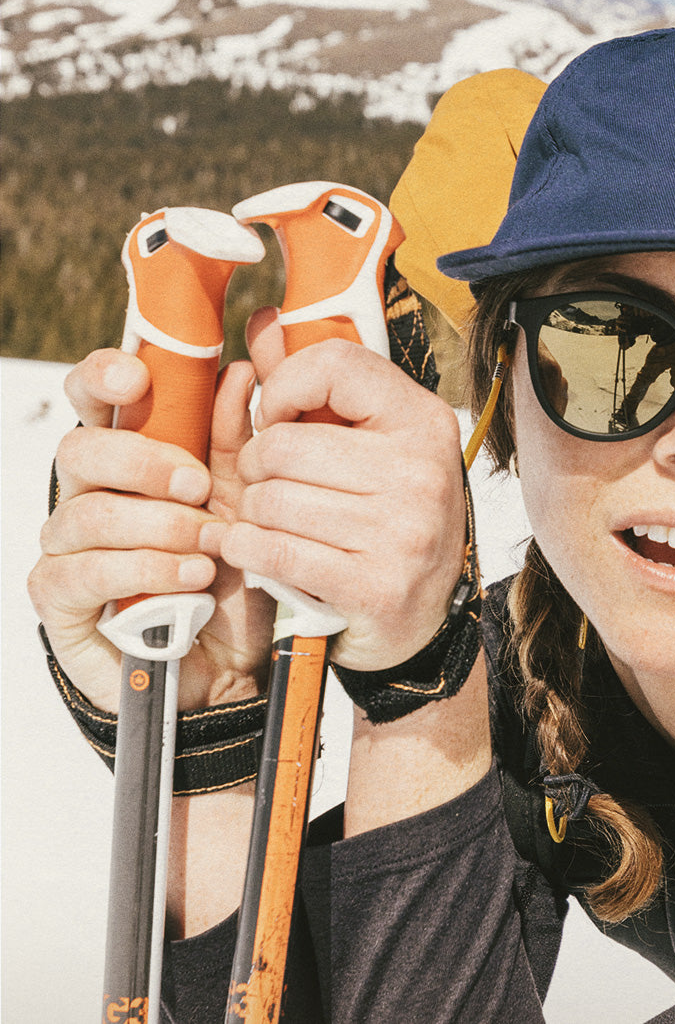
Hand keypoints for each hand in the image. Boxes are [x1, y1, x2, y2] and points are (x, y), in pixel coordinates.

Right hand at [28, 348, 274, 712]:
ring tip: (212, 546)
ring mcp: (67, 547)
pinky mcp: (60, 598)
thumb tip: (236, 374)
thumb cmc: (234, 578)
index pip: (93, 400)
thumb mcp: (247, 504)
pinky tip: (191, 577)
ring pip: (85, 512)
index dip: (102, 378)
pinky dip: (145, 571)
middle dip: (143, 461)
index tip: (136, 377)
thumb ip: (237, 439)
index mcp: (132, 459)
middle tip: (199, 487)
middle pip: (80, 449)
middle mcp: (90, 495)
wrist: (234, 665)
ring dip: (158, 526)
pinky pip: (84, 571)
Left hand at [216, 309, 465, 672]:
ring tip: (273, 523)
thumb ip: (310, 384)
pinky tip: (257, 550)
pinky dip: (248, 551)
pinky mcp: (378, 585)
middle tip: (271, 485)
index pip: (335, 364)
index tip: (279, 416)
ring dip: (252, 516)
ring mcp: (406, 532)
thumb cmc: (382, 517)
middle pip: (283, 445)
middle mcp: (423, 471)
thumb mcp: (360, 444)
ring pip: (270, 501)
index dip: (285, 386)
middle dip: (256, 468)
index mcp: (424, 422)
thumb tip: (262, 320)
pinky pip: (272, 551)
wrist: (420, 617)